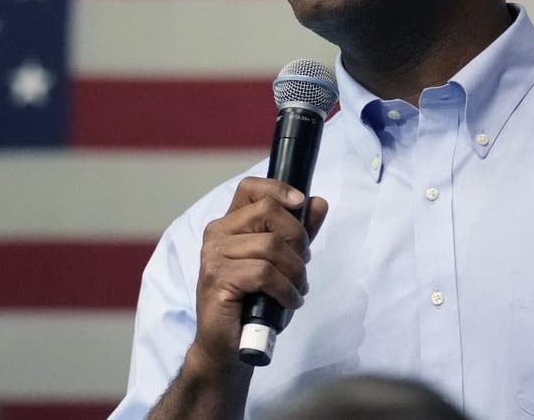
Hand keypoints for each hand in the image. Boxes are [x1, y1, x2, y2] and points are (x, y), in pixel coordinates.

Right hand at [188, 177, 328, 374]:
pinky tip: (289, 301)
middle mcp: (217, 234)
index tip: (300, 203)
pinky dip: (286, 290)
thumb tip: (318, 202)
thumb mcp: (282, 263)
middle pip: (269, 212)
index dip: (279, 189)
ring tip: (297, 289)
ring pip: (272, 246)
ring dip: (296, 271)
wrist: (228, 346)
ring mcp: (214, 256)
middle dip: (297, 238)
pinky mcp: (218, 279)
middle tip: (301, 264)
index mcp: (229, 224)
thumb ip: (298, 233)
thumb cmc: (254, 303)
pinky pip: (265, 274)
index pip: (250, 187)